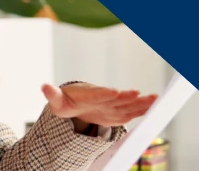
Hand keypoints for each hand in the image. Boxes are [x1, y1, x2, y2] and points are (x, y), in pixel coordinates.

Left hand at [41, 82, 157, 129]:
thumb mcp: (56, 100)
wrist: (75, 102)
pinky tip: (155, 107)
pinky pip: (131, 111)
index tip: (114, 91)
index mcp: (88, 94)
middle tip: (138, 92)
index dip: (105, 92)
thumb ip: (52, 94)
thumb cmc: (66, 101)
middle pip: (116, 98)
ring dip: (140, 101)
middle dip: (127, 96)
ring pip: (127, 103)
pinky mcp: (117, 111)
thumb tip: (44, 86)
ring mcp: (111, 104)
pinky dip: (142, 109)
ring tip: (155, 98)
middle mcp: (103, 97)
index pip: (97, 93)